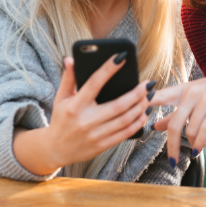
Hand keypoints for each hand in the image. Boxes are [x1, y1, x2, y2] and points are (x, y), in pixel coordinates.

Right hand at [13, 54, 153, 174]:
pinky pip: (125, 133)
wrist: (55, 149)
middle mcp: (86, 121)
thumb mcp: (60, 98)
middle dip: (137, 93)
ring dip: (141, 107)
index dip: (108, 69)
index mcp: (75, 106)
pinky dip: (138, 122)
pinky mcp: (102, 146)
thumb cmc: (61, 118)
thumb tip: (71, 58)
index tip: (122, 57)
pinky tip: (145, 112)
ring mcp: (95, 135)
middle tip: (149, 84)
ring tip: (150, 96)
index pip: (94, 83)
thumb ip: (68, 78)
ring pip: (125, 120)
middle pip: (118, 105)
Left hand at [150, 74, 205, 165]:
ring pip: (191, 129)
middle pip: (175, 124)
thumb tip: (154, 127)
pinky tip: (197, 150)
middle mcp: (192, 92)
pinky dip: (200, 142)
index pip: (159, 96)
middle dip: (171, 146)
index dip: (146, 103)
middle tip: (172, 161)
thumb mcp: (190, 101)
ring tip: (194, 148)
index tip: (135, 113)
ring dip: (191, 143)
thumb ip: (172, 114)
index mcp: (181, 90)